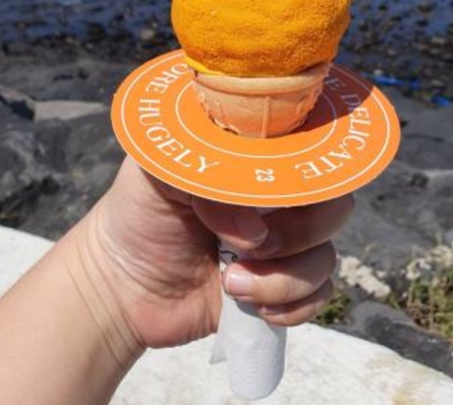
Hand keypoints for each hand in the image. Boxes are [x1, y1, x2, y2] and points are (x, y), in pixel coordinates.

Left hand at [80, 157, 353, 353]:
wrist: (119, 284)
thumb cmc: (138, 212)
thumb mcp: (159, 171)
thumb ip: (207, 174)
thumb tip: (254, 229)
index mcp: (256, 158)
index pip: (311, 147)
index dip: (311, 165)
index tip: (285, 186)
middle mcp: (278, 197)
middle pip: (333, 203)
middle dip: (299, 230)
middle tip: (252, 244)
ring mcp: (283, 244)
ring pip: (326, 256)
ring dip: (281, 277)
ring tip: (230, 282)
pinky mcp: (281, 289)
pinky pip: (318, 296)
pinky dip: (290, 305)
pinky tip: (248, 305)